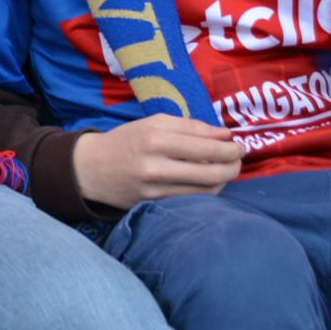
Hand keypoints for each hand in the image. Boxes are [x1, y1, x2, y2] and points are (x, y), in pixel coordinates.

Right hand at [72, 115, 242, 209]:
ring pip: (206, 190)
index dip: (230, 148)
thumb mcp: (153, 123)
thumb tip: (225, 134)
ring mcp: (155, 190)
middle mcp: (156, 166)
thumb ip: (190, 126)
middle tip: (239, 159)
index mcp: (155, 139)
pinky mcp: (154, 206)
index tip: (239, 145)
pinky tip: (207, 181)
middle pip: (212, 172)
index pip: (206, 147)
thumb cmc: (126, 140)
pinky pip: (192, 199)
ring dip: (224, 179)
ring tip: (225, 169)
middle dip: (234, 166)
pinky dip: (206, 190)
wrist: (91, 168)